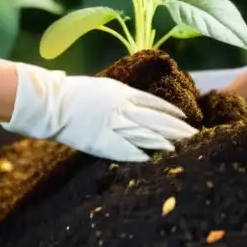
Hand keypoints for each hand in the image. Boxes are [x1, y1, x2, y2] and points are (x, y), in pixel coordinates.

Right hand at [3, 64, 197, 160]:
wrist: (51, 103)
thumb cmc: (74, 92)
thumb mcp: (103, 88)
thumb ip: (121, 96)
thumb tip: (136, 104)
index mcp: (123, 92)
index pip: (155, 102)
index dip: (171, 111)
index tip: (185, 117)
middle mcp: (123, 108)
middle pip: (157, 119)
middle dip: (177, 128)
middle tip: (195, 135)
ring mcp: (114, 125)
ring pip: (147, 134)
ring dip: (165, 142)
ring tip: (182, 147)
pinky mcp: (103, 142)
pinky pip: (127, 149)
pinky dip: (142, 154)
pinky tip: (155, 159)